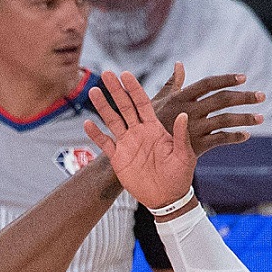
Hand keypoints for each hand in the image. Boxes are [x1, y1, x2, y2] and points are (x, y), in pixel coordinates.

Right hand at [85, 69, 197, 210]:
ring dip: (103, 106)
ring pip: (112, 121)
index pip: (143, 103)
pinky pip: (104, 144)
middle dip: (116, 90)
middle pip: (125, 106)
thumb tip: (183, 114)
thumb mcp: (184, 154)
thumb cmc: (179, 175)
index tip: (126, 74)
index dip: (134, 88)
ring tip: (93, 91)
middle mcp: (139, 132)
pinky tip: (87, 124)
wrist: (166, 197)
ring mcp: (127, 144)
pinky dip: (95, 134)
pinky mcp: (118, 159)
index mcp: (155, 128)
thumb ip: (181, 135)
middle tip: (106, 74)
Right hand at [145, 63, 262, 158]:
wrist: (142, 155)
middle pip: (222, 100)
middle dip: (244, 97)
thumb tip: (179, 64)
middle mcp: (188, 112)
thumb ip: (172, 84)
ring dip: (245, 118)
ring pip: (225, 120)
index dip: (226, 79)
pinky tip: (246, 135)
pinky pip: (220, 140)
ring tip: (261, 117)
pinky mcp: (195, 147)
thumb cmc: (149, 125)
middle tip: (262, 95)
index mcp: (180, 98)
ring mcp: (192, 129)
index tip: (243, 77)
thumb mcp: (157, 102)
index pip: (208, 84)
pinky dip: (235, 137)